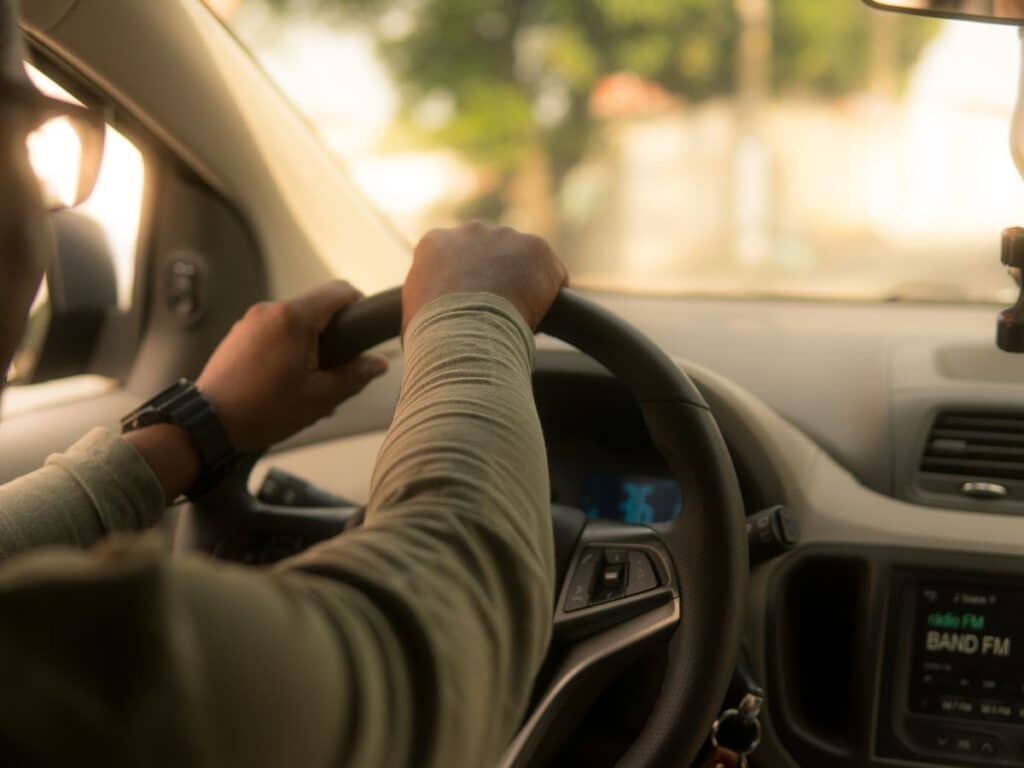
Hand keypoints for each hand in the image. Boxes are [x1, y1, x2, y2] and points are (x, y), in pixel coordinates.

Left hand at [197, 281, 388, 452]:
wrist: (208, 423)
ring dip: (308, 345)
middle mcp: (270, 310)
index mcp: (293, 318)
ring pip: (294, 323)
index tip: (364, 330)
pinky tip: (284, 383)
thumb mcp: (320, 397)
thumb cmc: (265, 410)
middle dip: (332, 336)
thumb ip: (355, 375)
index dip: (359, 305)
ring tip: (308, 384)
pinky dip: (286, 349)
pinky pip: (273, 332)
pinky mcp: (238, 335)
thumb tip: (379, 363)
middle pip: (316, 308)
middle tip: (336, 371)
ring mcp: (250, 321)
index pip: (339, 291)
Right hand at [403, 222, 567, 332]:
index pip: (456, 257)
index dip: (467, 282)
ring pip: (522, 259)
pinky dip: (551, 293)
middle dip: (497, 275)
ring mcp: (505, 236)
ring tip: (519, 316)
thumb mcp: (414, 315)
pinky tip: (542, 314)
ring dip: (524, 282)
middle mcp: (470, 230)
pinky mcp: (536, 248)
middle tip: (498, 310)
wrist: (463, 333)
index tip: (472, 305)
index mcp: (435, 243)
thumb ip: (426, 304)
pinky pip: (551, 272)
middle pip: (491, 251)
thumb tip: (431, 324)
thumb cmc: (433, 335)